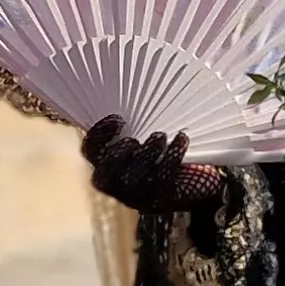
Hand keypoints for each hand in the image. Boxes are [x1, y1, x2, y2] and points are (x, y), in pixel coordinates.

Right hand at [79, 116, 229, 213]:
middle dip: (119, 154)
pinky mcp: (157, 201)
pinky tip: (181, 139)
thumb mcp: (146, 133)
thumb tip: (130, 84)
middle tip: (135, 139)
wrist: (194, 179)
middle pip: (104, 173)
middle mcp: (114, 183)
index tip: (119, 119)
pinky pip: (161, 180)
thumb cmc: (163, 149)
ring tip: (161, 136)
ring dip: (146, 154)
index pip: (90, 151)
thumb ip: (134, 121)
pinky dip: (172, 157)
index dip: (99, 135)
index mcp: (105, 162)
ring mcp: (134, 196)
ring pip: (132, 179)